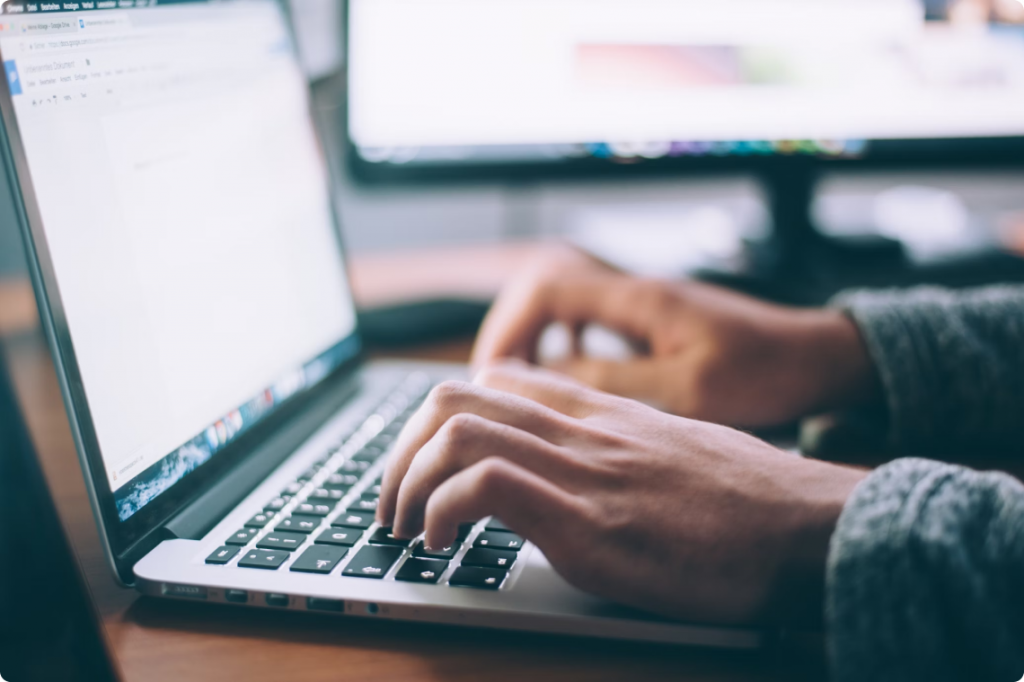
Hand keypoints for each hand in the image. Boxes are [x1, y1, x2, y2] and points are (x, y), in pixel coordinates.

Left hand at [377, 361, 866, 625]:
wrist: (813, 527)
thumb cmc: (754, 501)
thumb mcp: (677, 454)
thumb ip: (621, 449)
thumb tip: (582, 472)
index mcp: (603, 412)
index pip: (497, 380)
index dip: (441, 418)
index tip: (427, 464)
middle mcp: (583, 429)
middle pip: (455, 396)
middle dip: (401, 450)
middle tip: (393, 501)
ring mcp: (584, 470)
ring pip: (456, 430)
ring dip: (406, 481)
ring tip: (405, 527)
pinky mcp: (590, 522)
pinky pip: (485, 486)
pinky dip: (441, 511)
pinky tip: (442, 545)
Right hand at [472, 246, 878, 427]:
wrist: (817, 358)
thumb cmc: (765, 373)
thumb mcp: (688, 390)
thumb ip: (614, 381)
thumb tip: (546, 378)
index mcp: (639, 299)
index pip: (547, 286)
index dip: (509, 327)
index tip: (493, 374)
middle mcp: (634, 291)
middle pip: (543, 286)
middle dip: (510, 330)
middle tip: (495, 382)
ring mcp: (642, 303)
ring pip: (562, 302)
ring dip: (534, 336)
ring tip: (519, 382)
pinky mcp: (652, 320)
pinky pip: (588, 319)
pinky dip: (563, 342)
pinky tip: (566, 375)